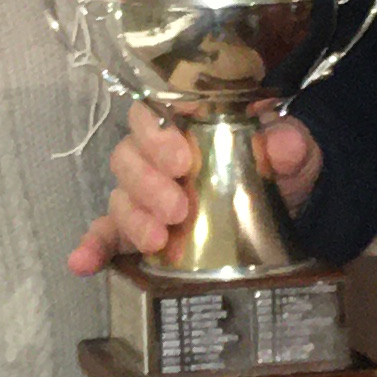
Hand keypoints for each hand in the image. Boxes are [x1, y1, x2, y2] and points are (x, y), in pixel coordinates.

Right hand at [69, 105, 321, 275]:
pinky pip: (107, 234)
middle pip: (129, 157)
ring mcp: (145, 193)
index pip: (152, 113)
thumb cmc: (279, 164)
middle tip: (179, 208)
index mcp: (186, 124)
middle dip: (148, 183)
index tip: (181, 159)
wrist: (289, 204)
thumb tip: (282, 145)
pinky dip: (93, 247)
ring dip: (133, 218)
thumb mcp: (294, 151)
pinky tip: (82, 263)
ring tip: (160, 239)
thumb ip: (289, 144)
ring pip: (120, 196)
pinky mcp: (141, 229)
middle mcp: (156, 154)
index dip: (156, 133)